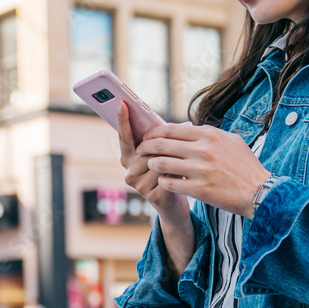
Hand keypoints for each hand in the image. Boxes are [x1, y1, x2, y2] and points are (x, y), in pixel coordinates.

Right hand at [117, 103, 188, 221]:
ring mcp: (139, 185)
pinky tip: (185, 173)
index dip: (123, 120)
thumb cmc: (168, 172)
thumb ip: (159, 142)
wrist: (172, 204)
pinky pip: (169, 175)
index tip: (122, 103)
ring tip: (186, 158)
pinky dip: (180, 172)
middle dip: (165, 143)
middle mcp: (129, 171)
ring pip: (159, 162)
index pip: (124, 136)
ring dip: (176, 158)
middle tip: (181, 136)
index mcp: (128, 158)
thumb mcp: (161, 154)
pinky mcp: (153, 196)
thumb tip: (174, 126)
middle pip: (146, 149)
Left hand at [136, 121, 271, 218]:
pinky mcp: (199, 190)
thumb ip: (209, 134)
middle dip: (146, 147)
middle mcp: (203, 150)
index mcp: (209, 135)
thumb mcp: (231, 141)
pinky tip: (163, 181)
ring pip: (162, 164)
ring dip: (152, 164)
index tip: (147, 136)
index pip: (171, 129)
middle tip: (140, 150)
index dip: (154, 132)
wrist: (260, 192)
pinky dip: (163, 181)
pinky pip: (170, 183)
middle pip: (162, 145)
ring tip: (151, 165)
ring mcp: (200, 170)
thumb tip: (191, 128)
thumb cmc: (246, 166)